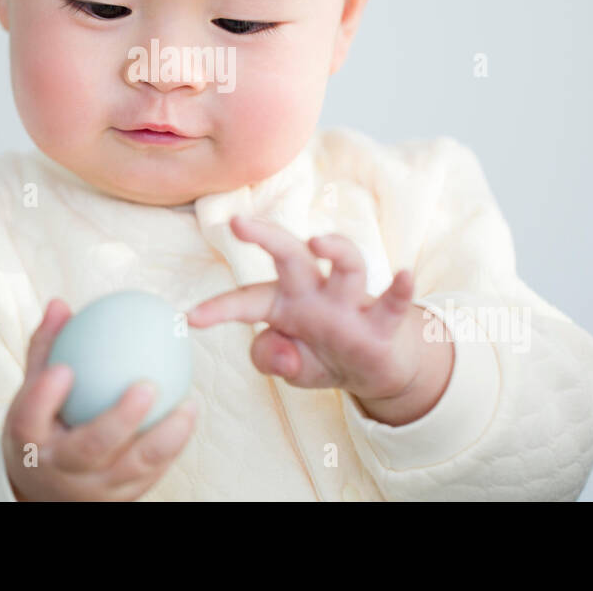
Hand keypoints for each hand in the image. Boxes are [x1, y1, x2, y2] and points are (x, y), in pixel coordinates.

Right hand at [1, 298, 198, 500]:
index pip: (29, 419)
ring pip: (132, 468)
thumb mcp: (33, 389)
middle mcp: (60, 470)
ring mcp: (93, 489)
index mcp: (29, 441)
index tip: (64, 367)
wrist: (44, 487)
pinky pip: (152, 473)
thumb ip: (47, 347)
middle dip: (119, 420)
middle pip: (89, 448)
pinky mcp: (121, 498)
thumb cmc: (42, 423)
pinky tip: (188, 414)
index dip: (43, 396)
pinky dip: (173, 446)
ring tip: (188, 405)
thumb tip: (60, 303)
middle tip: (146, 385)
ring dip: (165, 438)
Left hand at [186, 215, 444, 410]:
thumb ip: (272, 359)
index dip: (219, 308)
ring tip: (318, 240)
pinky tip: (403, 275)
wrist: (374, 369)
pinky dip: (398, 289)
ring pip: (347, 265)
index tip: (189, 318)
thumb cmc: (323, 354)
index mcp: (283, 303)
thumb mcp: (290, 366)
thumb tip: (281, 353)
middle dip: (266, 237)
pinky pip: (391, 302)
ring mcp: (349, 303)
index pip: (247, 301)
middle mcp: (315, 294)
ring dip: (336, 248)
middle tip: (238, 222)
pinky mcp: (381, 322)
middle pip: (291, 256)